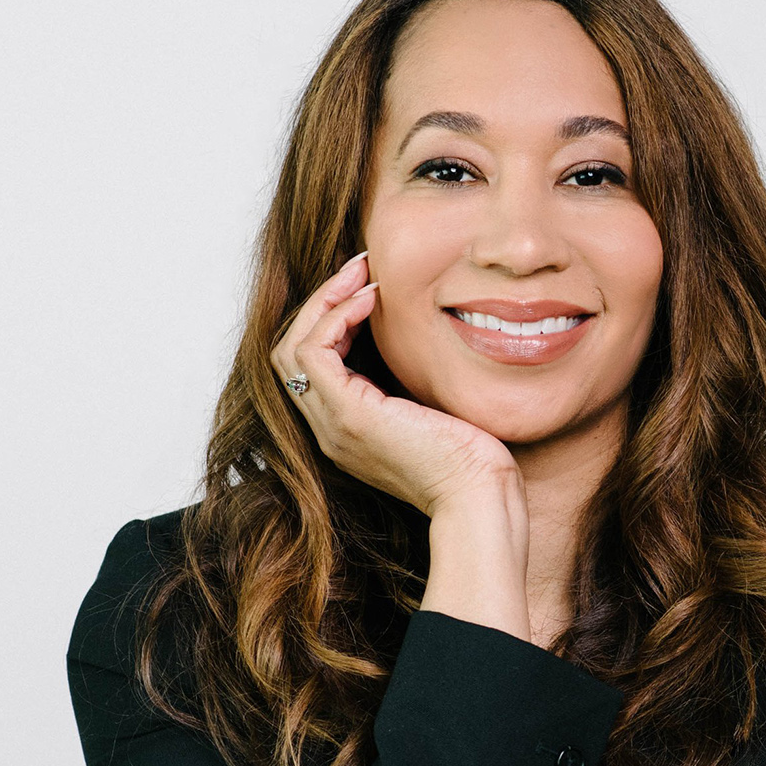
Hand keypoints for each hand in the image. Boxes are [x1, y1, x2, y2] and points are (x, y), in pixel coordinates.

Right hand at [271, 252, 525, 519]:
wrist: (477, 496)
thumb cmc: (469, 460)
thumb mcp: (427, 409)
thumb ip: (405, 382)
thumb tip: (409, 337)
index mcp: (344, 430)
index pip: (308, 367)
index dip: (327, 321)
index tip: (366, 288)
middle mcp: (329, 430)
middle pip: (288, 354)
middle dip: (318, 303)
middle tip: (358, 269)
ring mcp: (334, 425)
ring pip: (291, 349)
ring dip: (323, 301)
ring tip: (361, 274)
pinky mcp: (351, 415)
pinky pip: (315, 352)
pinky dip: (335, 317)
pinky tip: (370, 300)